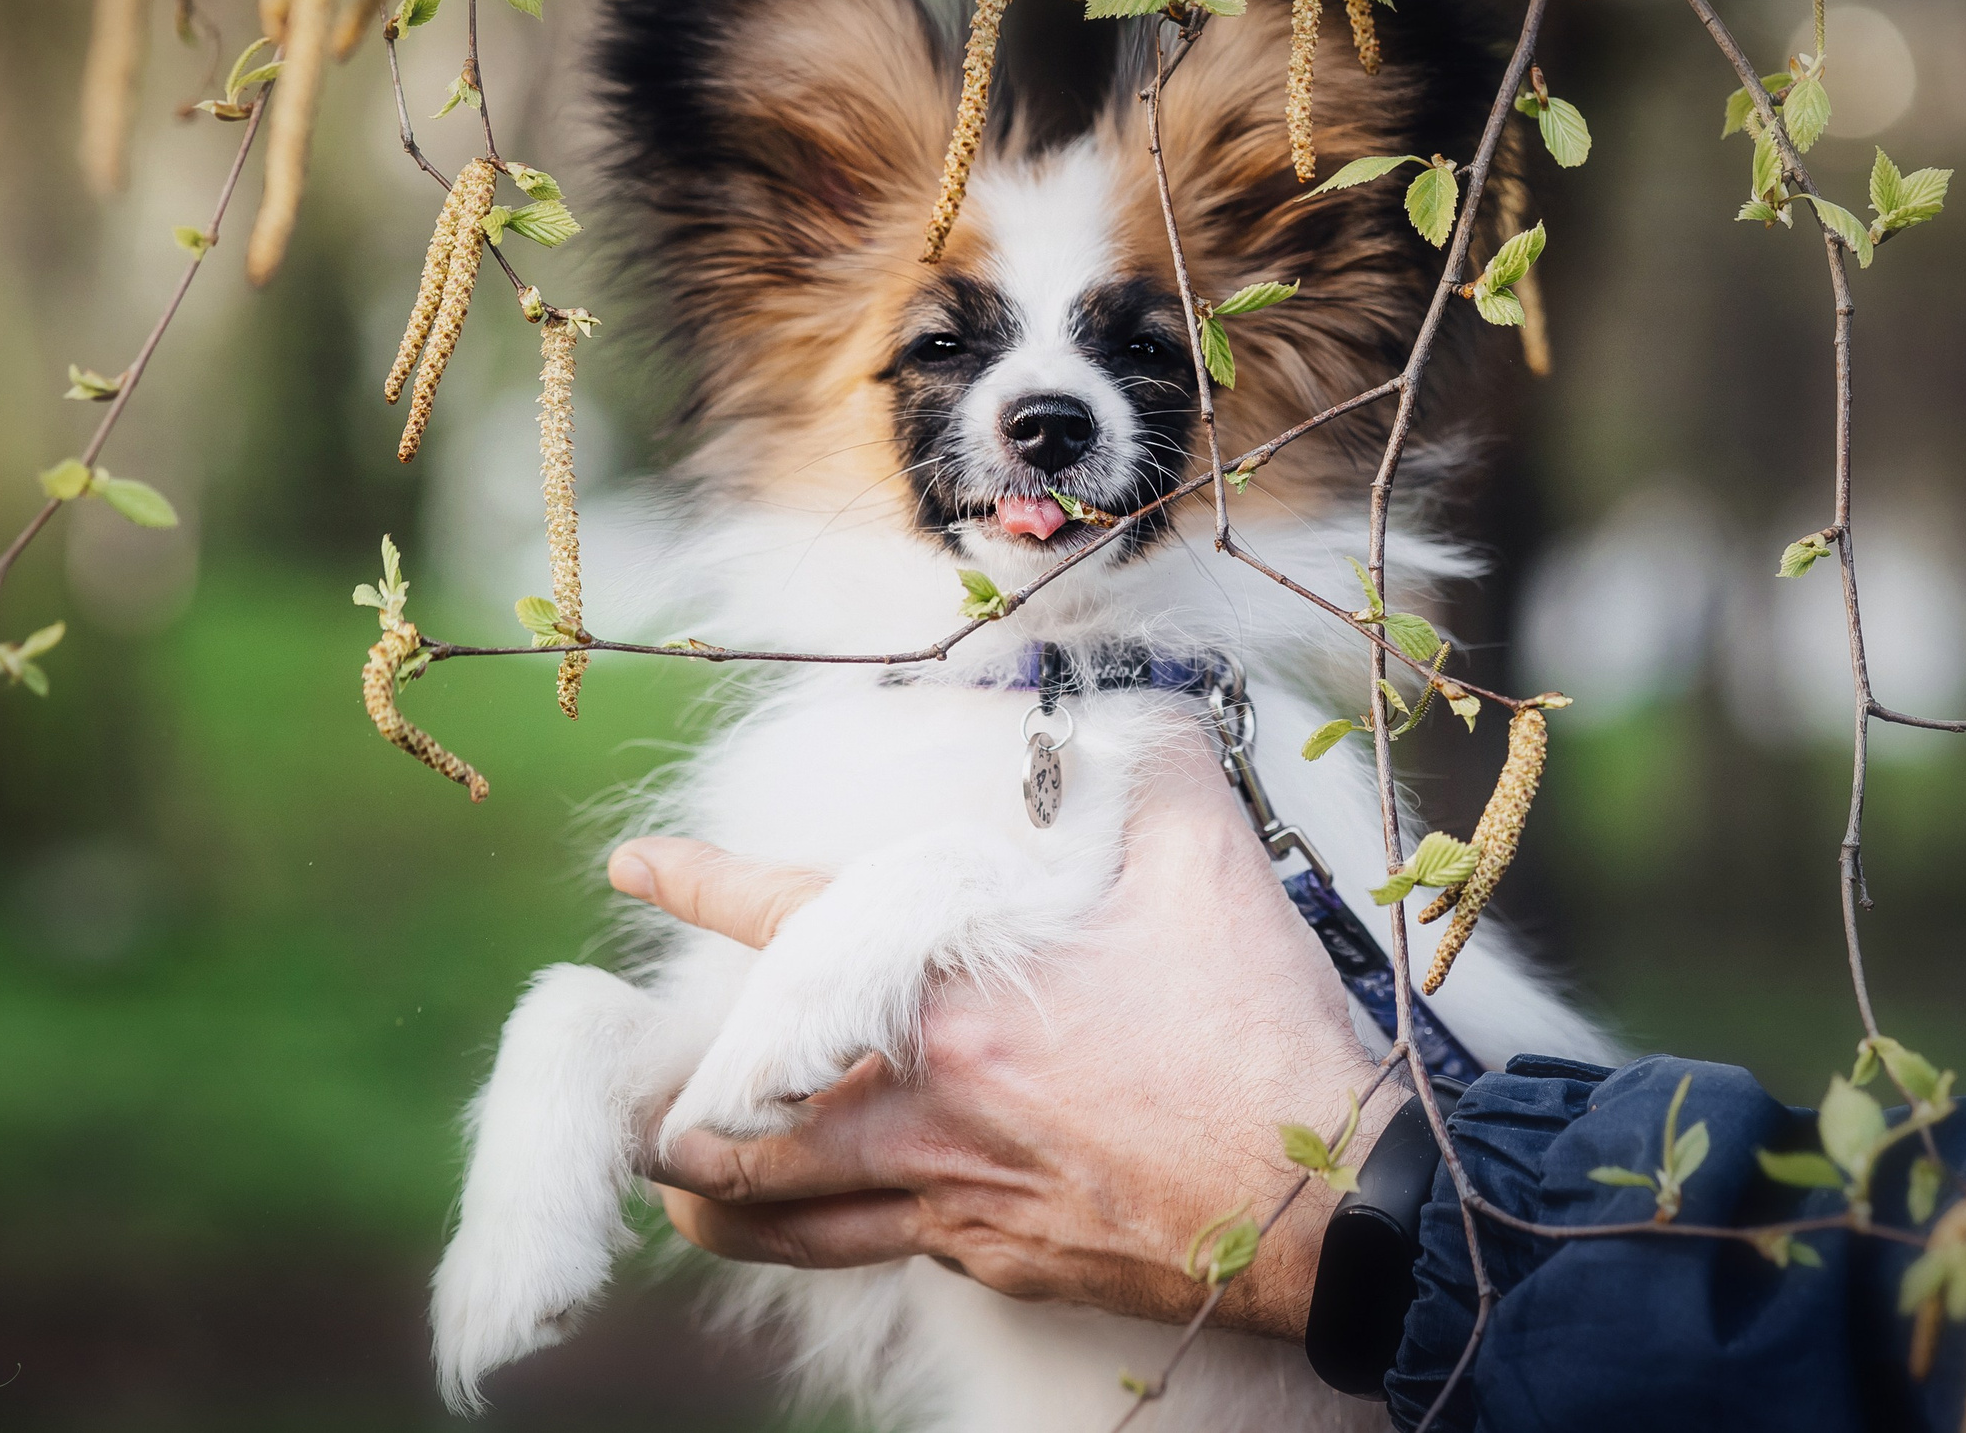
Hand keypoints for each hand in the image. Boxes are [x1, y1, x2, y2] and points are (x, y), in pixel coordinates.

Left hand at [606, 739, 1390, 1339]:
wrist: (1329, 1196)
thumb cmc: (1255, 1023)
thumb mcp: (1199, 853)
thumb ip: (1141, 759)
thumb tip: (1117, 702)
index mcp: (947, 993)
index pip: (784, 923)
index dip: (696, 885)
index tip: (636, 867)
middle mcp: (921, 1105)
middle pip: (732, 1126)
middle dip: (668, 1117)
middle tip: (639, 1103)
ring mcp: (952, 1197)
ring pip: (780, 1218)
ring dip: (716, 1197)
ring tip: (685, 1184)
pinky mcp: (997, 1264)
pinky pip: (880, 1250)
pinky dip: (831, 1229)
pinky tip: (841, 1211)